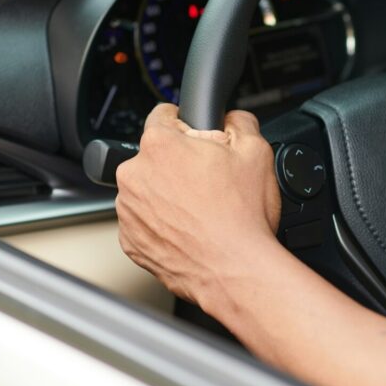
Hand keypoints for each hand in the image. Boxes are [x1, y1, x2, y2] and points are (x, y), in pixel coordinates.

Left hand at [114, 103, 281, 305]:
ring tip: (200, 210)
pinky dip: (161, 224)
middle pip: (154, 155)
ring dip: (167, 194)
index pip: (162, 115)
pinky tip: (189, 230)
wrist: (236, 271)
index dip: (186, 124)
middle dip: (178, 163)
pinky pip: (143, 223)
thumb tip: (231, 118)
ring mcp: (128, 211)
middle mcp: (134, 175)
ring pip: (146, 190)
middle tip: (208, 181)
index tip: (196, 137)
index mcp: (159, 145)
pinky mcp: (130, 242)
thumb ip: (239, 121)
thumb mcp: (257, 150)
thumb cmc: (243, 216)